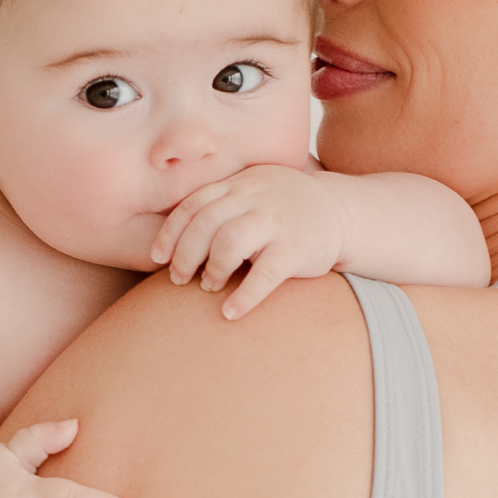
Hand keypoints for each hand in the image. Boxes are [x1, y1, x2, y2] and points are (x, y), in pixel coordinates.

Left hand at [150, 166, 345, 320]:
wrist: (340, 211)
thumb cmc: (284, 210)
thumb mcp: (253, 192)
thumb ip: (221, 204)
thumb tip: (174, 238)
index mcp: (239, 184)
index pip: (194, 204)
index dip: (171, 233)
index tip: (157, 258)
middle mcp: (255, 197)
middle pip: (206, 222)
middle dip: (186, 254)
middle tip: (179, 279)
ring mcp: (277, 221)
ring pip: (230, 242)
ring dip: (213, 268)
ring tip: (209, 286)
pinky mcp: (296, 249)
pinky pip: (264, 275)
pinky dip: (244, 297)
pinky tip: (230, 312)